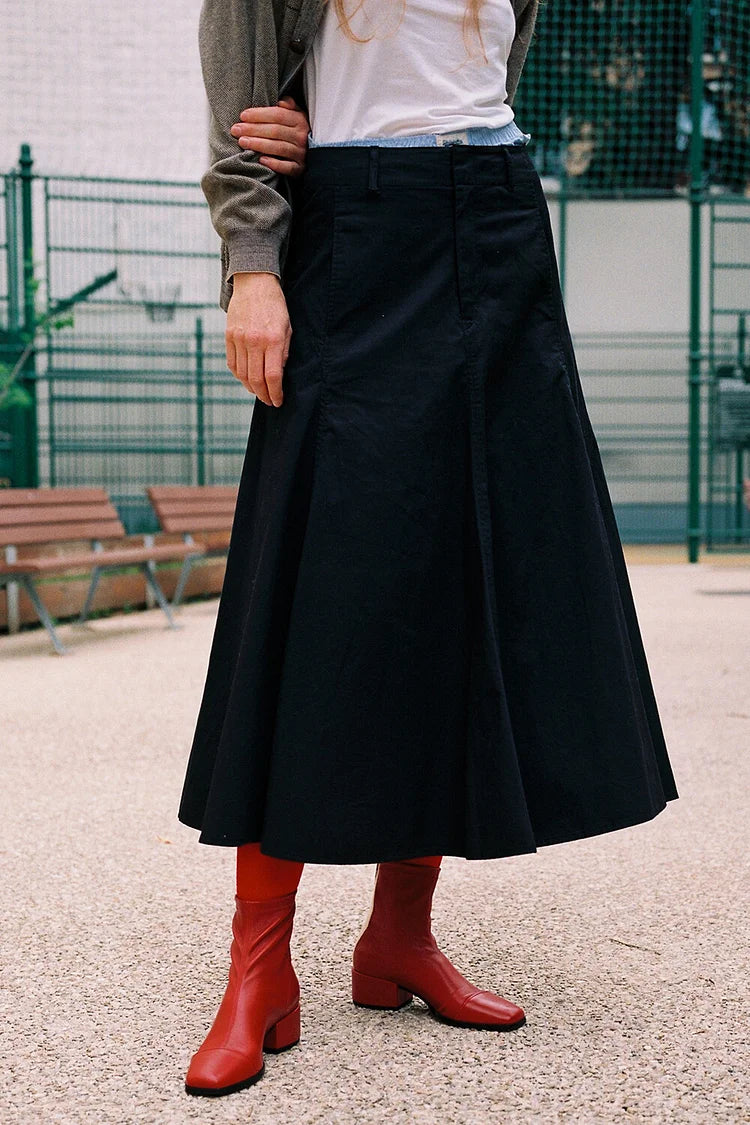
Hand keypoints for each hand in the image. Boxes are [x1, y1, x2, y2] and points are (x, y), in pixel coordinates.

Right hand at [226, 273, 290, 407]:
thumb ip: (283, 352)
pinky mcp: (228, 336)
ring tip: (258, 391)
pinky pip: (232, 363)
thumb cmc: (275, 306)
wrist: (254, 283)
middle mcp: (254, 341)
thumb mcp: (287, 328)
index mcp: (272, 339)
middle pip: (255, 379)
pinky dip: (239, 375)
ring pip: (242, 374)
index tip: (278, 401)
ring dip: (250, 388)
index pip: (273, 376)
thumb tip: (278, 376)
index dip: (275, 393)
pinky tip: (246, 379)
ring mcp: (239, 339)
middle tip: (269, 400)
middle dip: (263, 395)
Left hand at [229, 95, 310, 176]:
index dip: (259, 114)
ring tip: (242, 142)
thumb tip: (281, 101)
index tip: (242, 116)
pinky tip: (261, 160)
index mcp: (300, 120)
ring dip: (259, 144)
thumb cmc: (298, 132)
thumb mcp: (298, 115)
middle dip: (253, 129)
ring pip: (279, 147)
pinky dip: (274, 164)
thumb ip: (290, 106)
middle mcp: (301, 136)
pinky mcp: (300, 169)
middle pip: (275, 131)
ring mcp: (301, 153)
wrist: (316, 155)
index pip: (278, 115)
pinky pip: (287, 167)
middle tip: (236, 130)